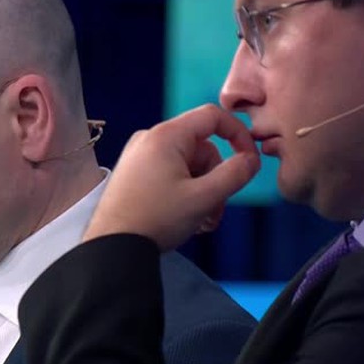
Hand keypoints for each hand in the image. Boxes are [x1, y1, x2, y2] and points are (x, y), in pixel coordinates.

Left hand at [84, 104, 260, 250]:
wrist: (112, 246)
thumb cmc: (155, 219)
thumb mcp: (204, 197)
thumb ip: (234, 175)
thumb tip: (251, 160)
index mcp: (166, 136)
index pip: (213, 116)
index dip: (238, 135)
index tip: (250, 160)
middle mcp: (150, 139)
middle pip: (202, 149)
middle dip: (215, 181)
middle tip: (216, 210)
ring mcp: (140, 157)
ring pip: (188, 167)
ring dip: (202, 193)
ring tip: (201, 222)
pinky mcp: (134, 174)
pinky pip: (170, 175)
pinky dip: (184, 194)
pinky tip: (187, 220)